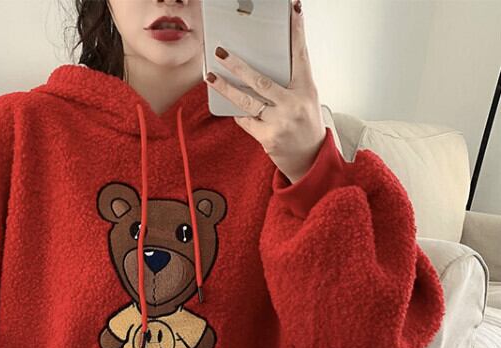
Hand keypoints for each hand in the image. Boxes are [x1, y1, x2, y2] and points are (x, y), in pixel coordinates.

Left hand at [205, 0, 325, 183]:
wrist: (309, 159)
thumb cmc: (305, 124)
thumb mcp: (305, 99)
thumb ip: (289, 83)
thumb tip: (261, 67)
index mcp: (305, 89)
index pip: (300, 55)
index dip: (297, 31)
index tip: (293, 9)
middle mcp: (293, 105)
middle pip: (261, 81)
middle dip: (239, 66)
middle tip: (222, 53)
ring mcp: (279, 122)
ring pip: (247, 101)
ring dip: (226, 88)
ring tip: (211, 77)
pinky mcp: (267, 138)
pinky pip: (245, 120)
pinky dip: (238, 112)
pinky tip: (230, 105)